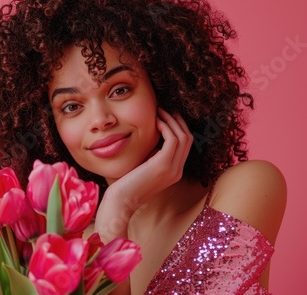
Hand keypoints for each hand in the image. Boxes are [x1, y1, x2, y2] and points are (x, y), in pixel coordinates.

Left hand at [94, 108, 192, 241]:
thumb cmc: (126, 184)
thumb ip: (152, 154)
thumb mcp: (144, 166)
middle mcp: (177, 171)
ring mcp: (173, 169)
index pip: (185, 145)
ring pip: (183, 137)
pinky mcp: (164, 165)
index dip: (178, 128)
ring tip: (159, 111)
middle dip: (178, 121)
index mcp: (174, 172)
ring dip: (172, 121)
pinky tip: (156, 121)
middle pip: (188, 139)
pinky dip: (166, 127)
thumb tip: (153, 137)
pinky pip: (173, 139)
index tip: (167, 116)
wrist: (121, 201)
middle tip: (165, 109)